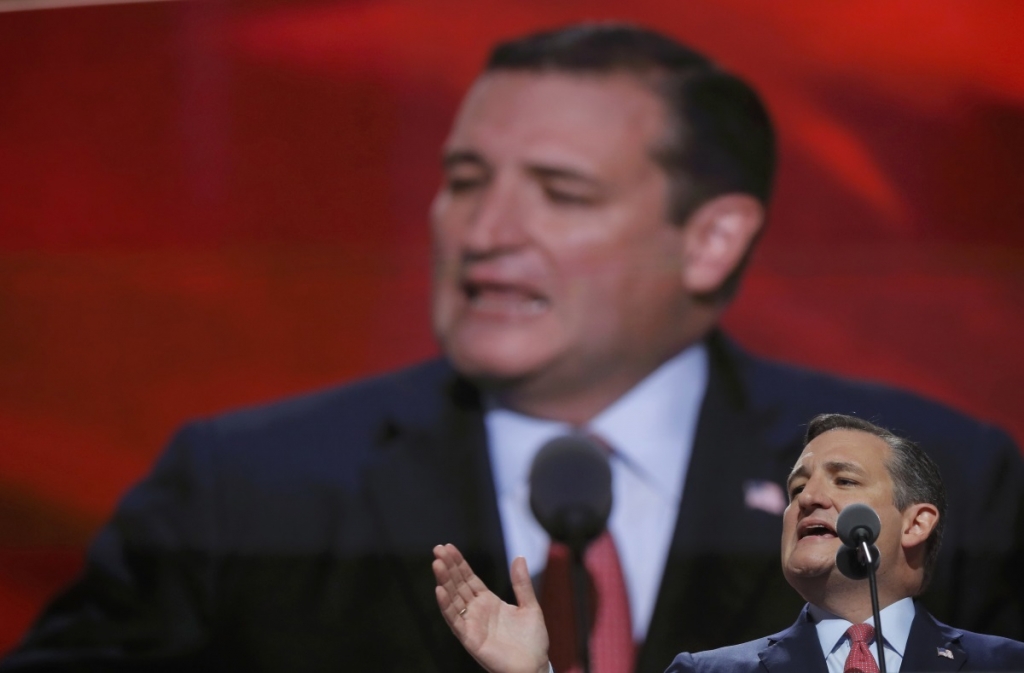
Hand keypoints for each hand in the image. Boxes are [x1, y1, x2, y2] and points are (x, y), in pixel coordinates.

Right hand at [433, 543, 549, 672]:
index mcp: (489, 602)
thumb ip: (522, 584)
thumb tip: (520, 557)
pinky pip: (455, 620)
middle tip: (438, 549)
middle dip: (448, 567)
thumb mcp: (530, 606)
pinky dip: (446, 605)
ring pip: (453, 599)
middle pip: (458, 585)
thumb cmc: (532, 642)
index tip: (448, 547)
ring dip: (444, 581)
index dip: (459, 563)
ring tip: (437, 564)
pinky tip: (439, 589)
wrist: (535, 667)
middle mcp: (477, 611)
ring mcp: (472, 624)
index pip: (469, 578)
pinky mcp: (469, 638)